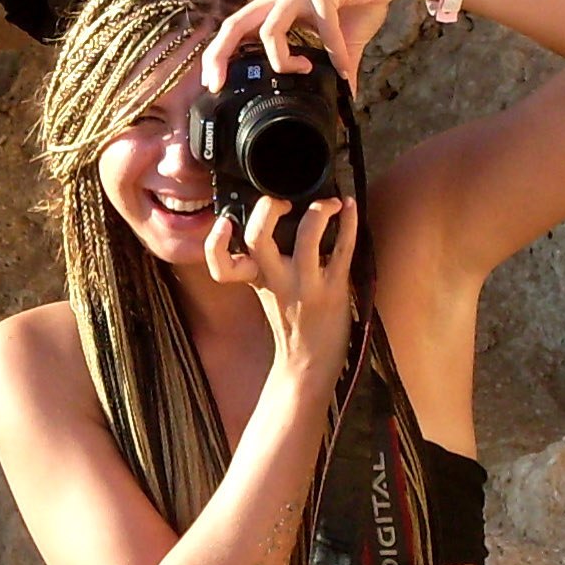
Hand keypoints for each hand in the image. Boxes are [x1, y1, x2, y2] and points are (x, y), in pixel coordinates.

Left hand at [200, 0, 435, 96]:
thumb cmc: (359, 3)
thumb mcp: (341, 44)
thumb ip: (333, 70)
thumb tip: (342, 103)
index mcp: (276, 5)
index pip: (236, 29)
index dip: (218, 55)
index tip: (213, 84)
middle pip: (235, 23)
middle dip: (220, 55)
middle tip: (217, 84)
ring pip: (270, 28)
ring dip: (282, 59)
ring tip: (303, 71)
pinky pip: (322, 27)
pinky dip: (333, 52)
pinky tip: (343, 68)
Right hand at [204, 194, 358, 385]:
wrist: (309, 363)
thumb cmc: (291, 322)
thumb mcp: (266, 292)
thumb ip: (262, 262)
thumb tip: (271, 218)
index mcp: (256, 279)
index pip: (221, 263)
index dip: (215, 242)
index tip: (224, 223)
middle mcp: (277, 280)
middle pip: (258, 238)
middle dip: (267, 209)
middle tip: (282, 201)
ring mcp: (306, 284)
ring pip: (307, 237)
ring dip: (318, 211)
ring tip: (329, 201)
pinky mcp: (335, 288)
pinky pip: (343, 249)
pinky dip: (349, 222)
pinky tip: (350, 206)